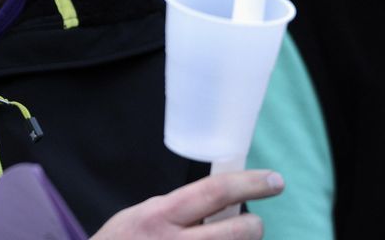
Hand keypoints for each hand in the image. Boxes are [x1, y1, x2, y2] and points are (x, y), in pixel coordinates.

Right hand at [89, 170, 283, 238]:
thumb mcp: (139, 216)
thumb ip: (175, 210)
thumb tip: (216, 203)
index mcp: (160, 216)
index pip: (214, 192)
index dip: (249, 184)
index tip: (275, 180)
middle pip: (238, 231)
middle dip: (253, 226)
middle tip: (251, 224)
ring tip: (229, 239)